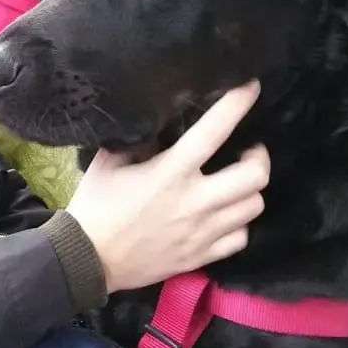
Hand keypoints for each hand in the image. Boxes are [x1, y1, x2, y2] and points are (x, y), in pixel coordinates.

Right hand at [67, 81, 268, 293]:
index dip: (237, 104)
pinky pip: (240, 238)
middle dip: (258, 157)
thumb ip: (139, 142)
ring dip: (250, 189)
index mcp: (170, 172)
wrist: (89, 260)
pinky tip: (225, 215)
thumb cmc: (96, 207)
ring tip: (237, 183)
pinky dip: (239, 224)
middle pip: (254, 175)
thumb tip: (161, 127)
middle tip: (246, 151)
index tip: (250, 87)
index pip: (214, 131)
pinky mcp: (201, 257)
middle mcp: (194, 201)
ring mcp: (202, 232)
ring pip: (254, 206)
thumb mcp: (109, 163)